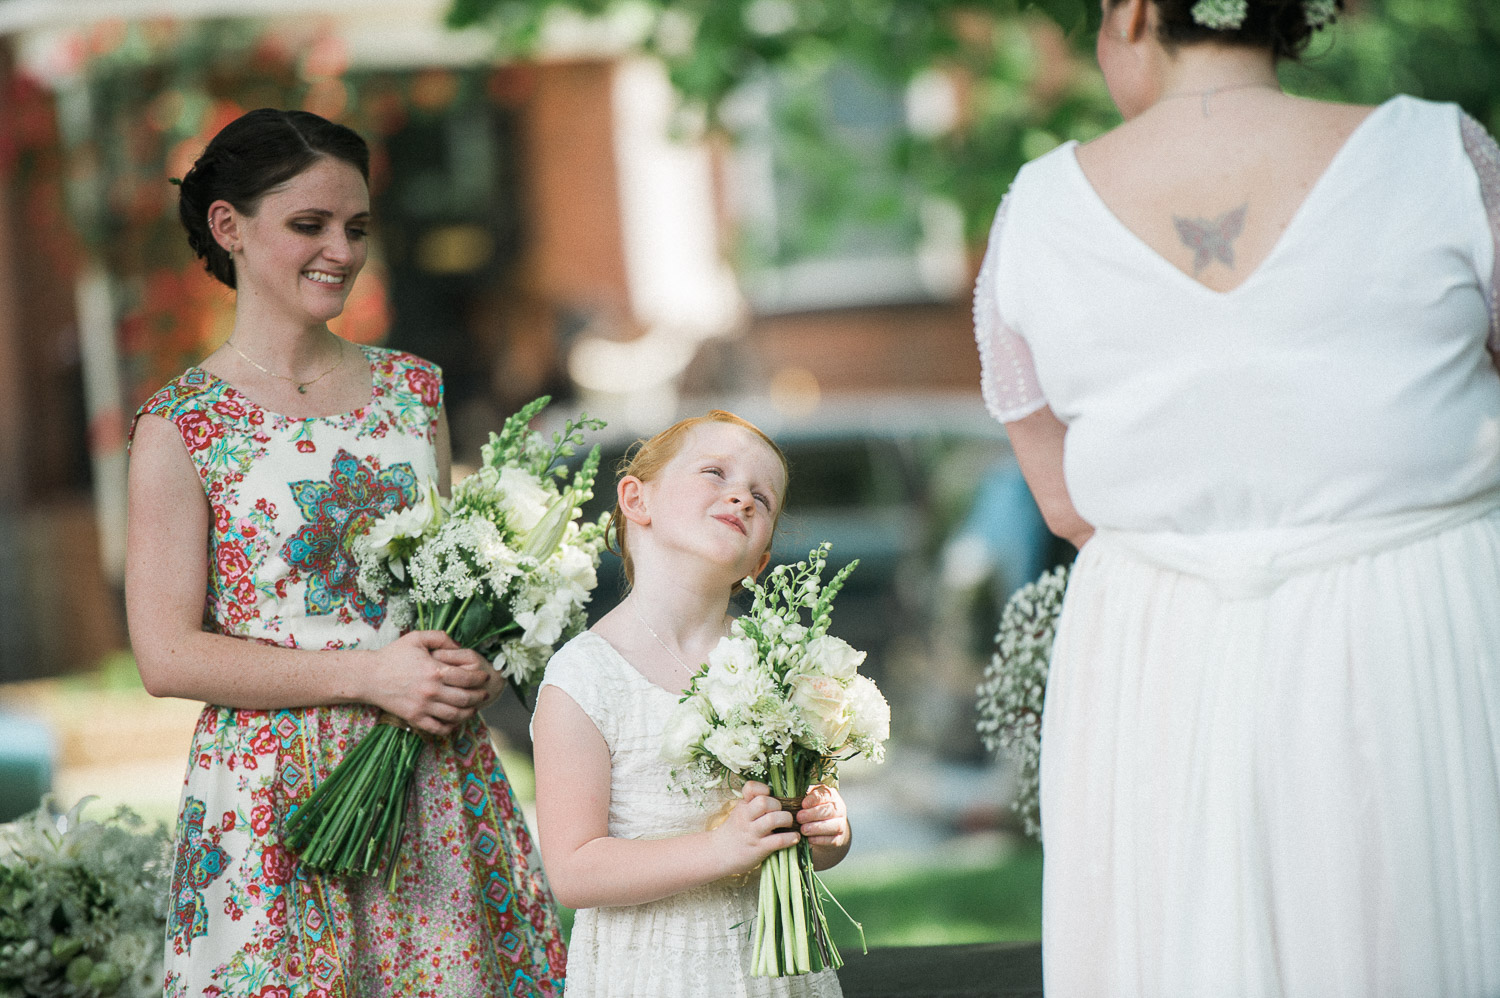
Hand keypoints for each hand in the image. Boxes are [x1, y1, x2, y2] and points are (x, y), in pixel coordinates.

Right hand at [365, 631, 489, 735]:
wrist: (369, 676)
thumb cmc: (393, 655)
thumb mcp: (417, 638)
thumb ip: (441, 637)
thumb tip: (460, 646)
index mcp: (435, 670)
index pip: (467, 678)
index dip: (480, 678)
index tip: (484, 677)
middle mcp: (431, 691)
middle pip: (465, 698)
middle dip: (479, 697)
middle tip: (485, 694)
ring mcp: (423, 707)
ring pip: (455, 715)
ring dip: (469, 713)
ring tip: (474, 708)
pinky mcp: (414, 718)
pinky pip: (438, 728)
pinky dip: (450, 727)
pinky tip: (455, 721)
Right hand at [710, 781, 800, 877]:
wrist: (719, 854)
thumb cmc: (735, 832)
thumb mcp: (739, 813)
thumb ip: (753, 805)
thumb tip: (779, 797)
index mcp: (742, 806)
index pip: (750, 788)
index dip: (762, 788)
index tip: (768, 795)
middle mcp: (746, 817)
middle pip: (764, 802)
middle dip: (777, 805)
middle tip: (780, 813)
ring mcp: (752, 833)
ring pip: (773, 819)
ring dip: (786, 820)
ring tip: (788, 824)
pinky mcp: (759, 848)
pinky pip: (778, 840)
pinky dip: (790, 838)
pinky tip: (794, 838)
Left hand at [796, 784, 849, 848]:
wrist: (826, 829)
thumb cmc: (812, 810)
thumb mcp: (808, 800)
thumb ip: (802, 796)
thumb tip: (790, 795)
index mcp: (831, 795)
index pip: (825, 794)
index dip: (814, 799)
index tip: (803, 804)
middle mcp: (839, 809)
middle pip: (830, 810)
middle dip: (814, 814)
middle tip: (799, 818)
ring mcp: (841, 824)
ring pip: (834, 825)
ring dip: (817, 828)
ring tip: (803, 830)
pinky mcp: (838, 838)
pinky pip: (832, 840)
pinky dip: (820, 840)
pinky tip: (809, 839)